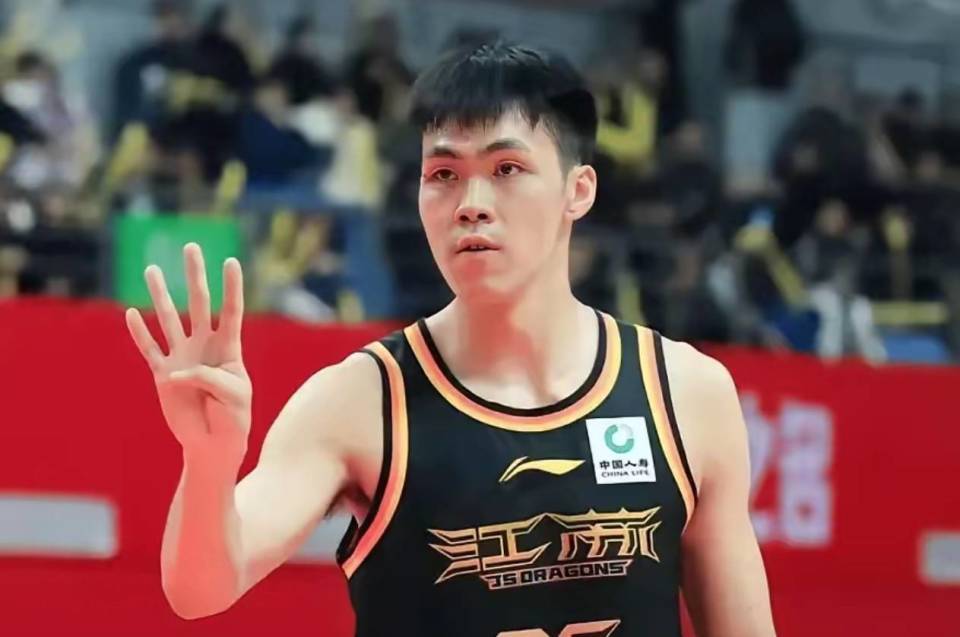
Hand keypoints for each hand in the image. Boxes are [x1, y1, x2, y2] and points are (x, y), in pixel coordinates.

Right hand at [125, 243, 251, 468]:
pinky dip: (139, 333)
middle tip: (190, 246)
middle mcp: (204, 347)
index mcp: (228, 349)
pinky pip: (149, 350)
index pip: (231, 311)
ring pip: (168, 319)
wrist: (214, 445)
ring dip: (160, 295)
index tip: (230, 261)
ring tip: (151, 269)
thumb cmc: (233, 420)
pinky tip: (130, 314)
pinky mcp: (163, 376)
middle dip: (194, 275)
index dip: (231, 287)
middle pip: (198, 303)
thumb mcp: (233, 397)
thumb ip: (210, 378)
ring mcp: (182, 358)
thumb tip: (178, 371)